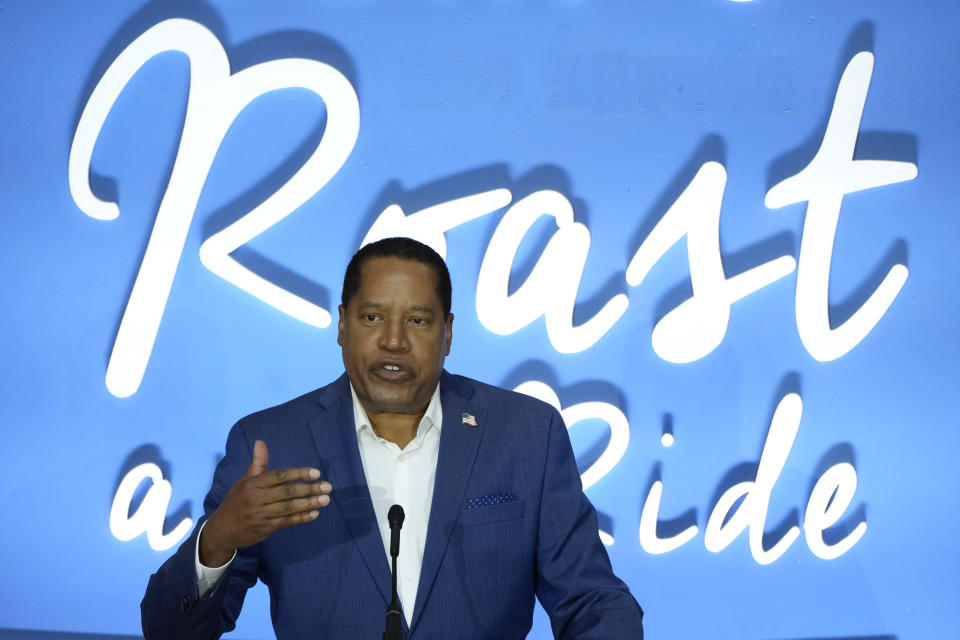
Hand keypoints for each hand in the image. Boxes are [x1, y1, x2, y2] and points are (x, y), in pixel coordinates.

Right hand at [199, 440, 331, 565]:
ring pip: (288, 508)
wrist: (222, 529)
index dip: (298, 473)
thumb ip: (258, 463)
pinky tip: (314, 514)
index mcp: (254, 484)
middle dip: (309, 488)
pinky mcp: (265, 528)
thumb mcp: (244, 481)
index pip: (280, 476)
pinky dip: (301, 518)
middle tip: (327, 486)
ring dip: (309, 503)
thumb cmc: (237, 501)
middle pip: (287, 492)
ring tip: (325, 499)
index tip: (316, 472)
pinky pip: (286, 522)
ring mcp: (261, 514)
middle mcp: (257, 498)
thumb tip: (261, 442)